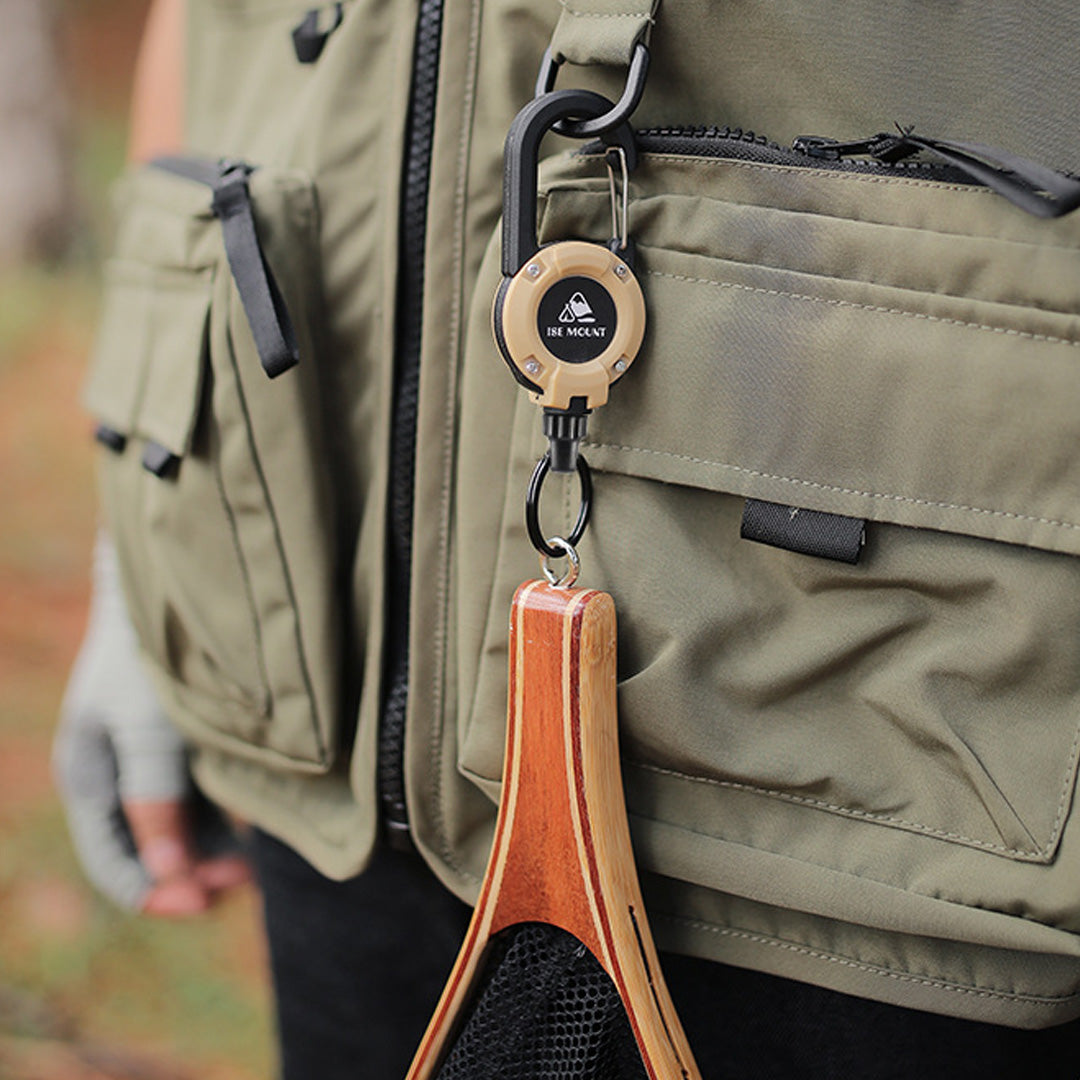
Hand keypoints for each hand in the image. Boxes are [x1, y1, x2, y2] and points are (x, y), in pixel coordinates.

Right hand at [54, 532, 249, 914]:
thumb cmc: (150, 658)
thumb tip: (167, 875)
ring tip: (257, 859)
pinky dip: (224, 816)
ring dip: (214, 848)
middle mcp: (117, 776)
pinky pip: (201, 797)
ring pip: (182, 827)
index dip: (159, 892)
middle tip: (246, 879)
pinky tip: (257, 822)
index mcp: (92, 779)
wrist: (175, 587)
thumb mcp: (152, 733)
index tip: (207, 901)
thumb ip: (155, 801)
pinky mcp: (183, 742)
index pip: (117, 864)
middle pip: (153, 850)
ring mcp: (150, 760)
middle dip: (194, 871)